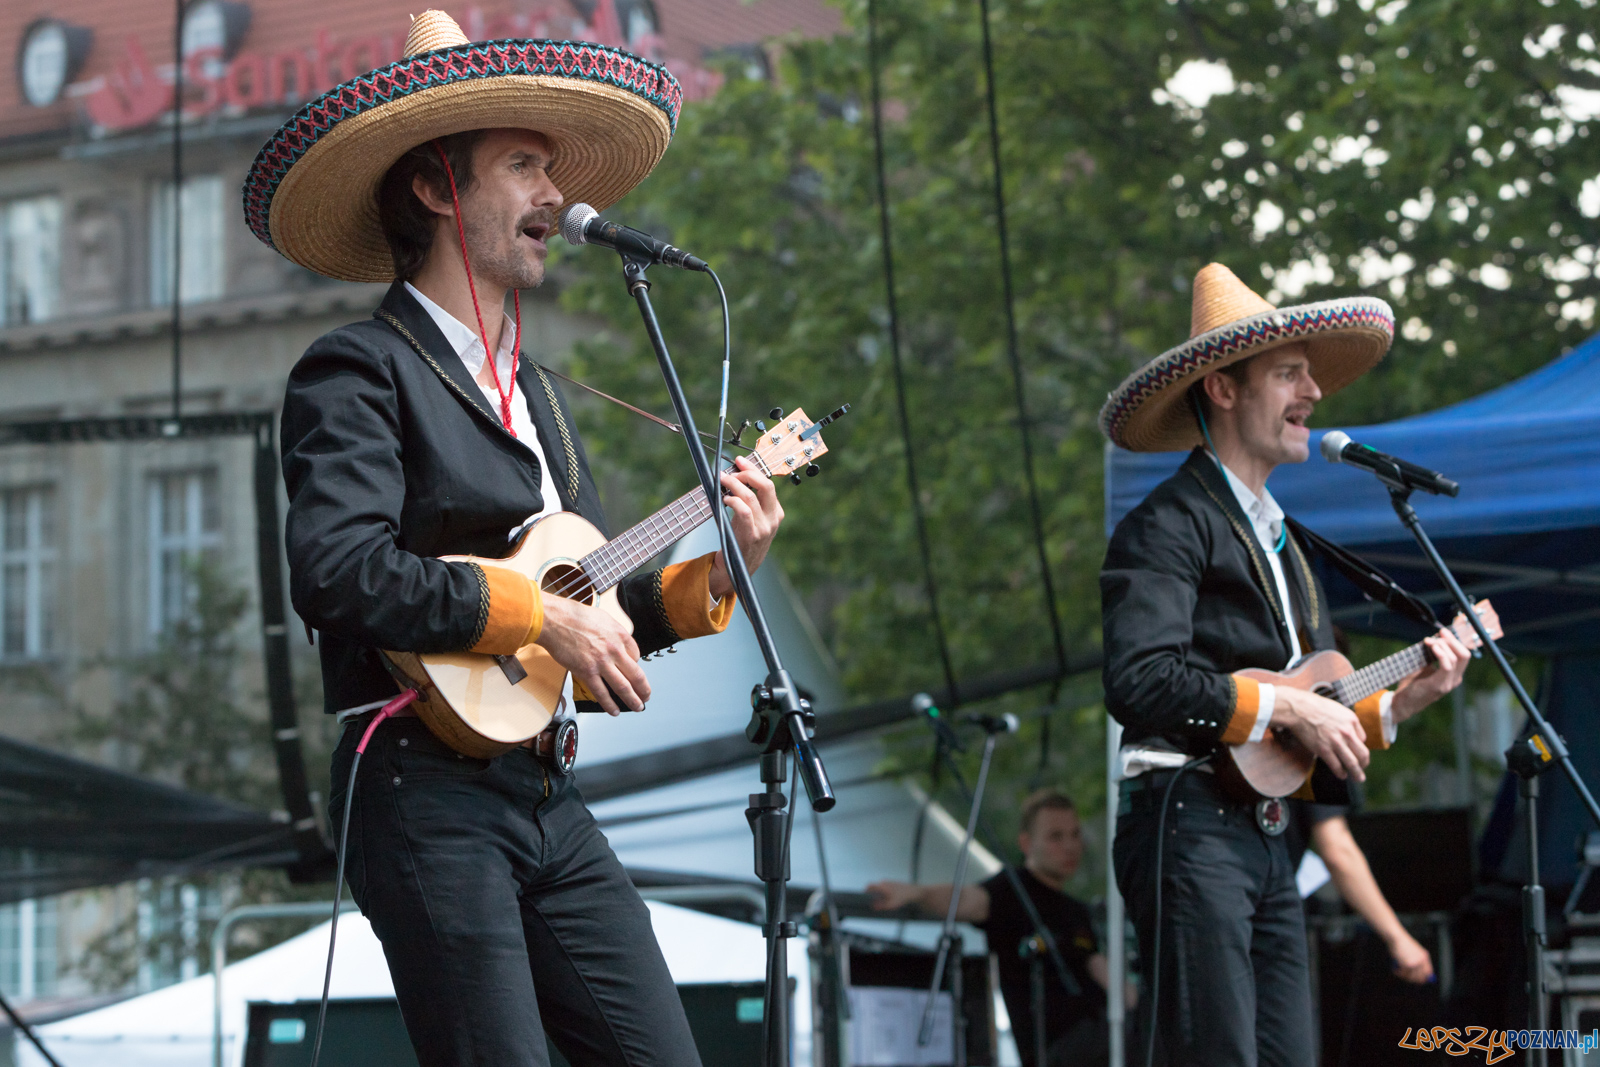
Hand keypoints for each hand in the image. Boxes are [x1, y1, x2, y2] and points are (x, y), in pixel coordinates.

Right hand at [534, 594, 648, 714]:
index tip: (633, 671)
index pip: (637, 655)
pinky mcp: (587, 672)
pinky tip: (614, 711)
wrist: (556, 621)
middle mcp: (615, 650)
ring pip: (623, 687)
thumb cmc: (574, 616)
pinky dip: (609, 704)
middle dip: (644, 689)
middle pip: (636, 674)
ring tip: (638, 707)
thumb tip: (619, 643)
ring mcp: (601, 663)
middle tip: (646, 696)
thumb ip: (614, 633)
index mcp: (621, 635)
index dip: (636, 665)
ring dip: (633, 700)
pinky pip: (601, 693)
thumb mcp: (604, 618)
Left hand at [709, 455, 783, 599]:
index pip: (768, 484)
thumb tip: (733, 476)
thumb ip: (747, 500)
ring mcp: (764, 528)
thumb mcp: (749, 519)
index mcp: (776, 512)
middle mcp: (773, 519)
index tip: (739, 462)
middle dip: (748, 473)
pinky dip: (734, 501)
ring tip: (723, 480)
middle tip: (733, 468)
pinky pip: (744, 511)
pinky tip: (725, 498)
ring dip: (734, 484)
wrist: (738, 569)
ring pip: (752, 496)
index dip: (753, 470)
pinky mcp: (752, 535)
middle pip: (766, 486)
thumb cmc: (740, 540)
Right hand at [865, 880, 918, 911]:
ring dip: (879, 895)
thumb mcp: (892, 904)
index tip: (865, 899)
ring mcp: (889, 882)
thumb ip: (881, 906)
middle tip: (873, 904)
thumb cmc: (903, 898)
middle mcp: (884, 882)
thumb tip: (872, 906)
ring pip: (880, 888)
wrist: (914, 892)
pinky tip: (889, 900)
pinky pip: (885, 888)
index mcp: (882, 885)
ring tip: (882, 904)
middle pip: (874, 888)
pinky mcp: (893, 884)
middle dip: (872, 895)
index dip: (865, 892)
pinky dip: (884, 894)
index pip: (869, 886)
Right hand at [1275, 687, 1369, 781]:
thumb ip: (1346, 721)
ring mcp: (1336, 742)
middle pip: (1363, 753)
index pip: (1363, 738)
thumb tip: (1350, 734)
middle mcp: (1347, 732)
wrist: (1298, 709)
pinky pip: (1337, 766)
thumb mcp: (1337, 709)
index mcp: (1352, 720)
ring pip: (1352, 763)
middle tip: (1363, 768)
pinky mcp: (1324, 750)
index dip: (1359, 746)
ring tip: (1358, 778)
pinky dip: (1341, 773)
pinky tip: (1342, 775)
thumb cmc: (1315, 707)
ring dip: (1357, 773)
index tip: (1355, 751)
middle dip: (1364, 763)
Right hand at [1388, 931, 1434, 983]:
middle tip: (1406, 978)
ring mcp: (1416, 964)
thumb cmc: (1402, 944)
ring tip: (1398, 971)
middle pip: (1420, 977)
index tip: (1418, 981)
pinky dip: (1398, 973)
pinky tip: (1395, 969)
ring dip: (1404, 976)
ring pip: (1411, 976)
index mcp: (1425, 957)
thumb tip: (1415, 974)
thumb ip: (1416, 961)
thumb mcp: (1413, 951)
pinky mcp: (1408, 965)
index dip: (1423, 978)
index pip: (1428, 972)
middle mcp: (1422, 962)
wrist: (1397, 938)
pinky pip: (1403, 973)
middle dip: (1412, 979)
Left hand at [1390, 626, 1471, 723]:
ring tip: (1429, 642)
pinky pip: (1447, 666)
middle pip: (1464, 655)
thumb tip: (1433, 640)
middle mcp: (1454, 680)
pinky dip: (1441, 653)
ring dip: (1442, 645)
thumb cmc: (1411, 685)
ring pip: (1456, 658)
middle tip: (1437, 634)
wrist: (1402, 704)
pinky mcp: (1438, 685)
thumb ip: (1431, 657)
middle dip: (1451, 641)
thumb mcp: (1424, 668)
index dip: (1455, 641)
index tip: (1442, 632)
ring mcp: (1448, 684)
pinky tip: (1432, 648)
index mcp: (1453, 675)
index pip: (1463, 655)